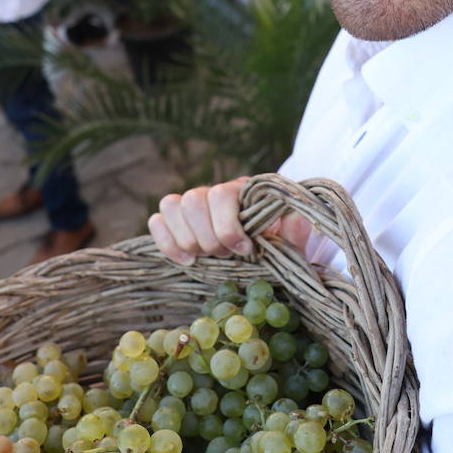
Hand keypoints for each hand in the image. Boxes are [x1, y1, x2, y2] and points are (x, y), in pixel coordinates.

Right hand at [149, 177, 311, 264]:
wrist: (264, 247)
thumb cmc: (277, 242)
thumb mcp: (292, 240)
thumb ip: (295, 229)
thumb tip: (295, 219)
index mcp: (243, 190)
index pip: (222, 194)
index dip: (228, 226)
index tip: (244, 249)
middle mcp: (213, 191)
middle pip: (193, 201)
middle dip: (209, 237)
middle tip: (226, 256)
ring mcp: (191, 204)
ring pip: (171, 206)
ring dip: (188, 239)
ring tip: (207, 257)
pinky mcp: (175, 220)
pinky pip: (157, 221)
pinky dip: (167, 243)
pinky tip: (188, 261)